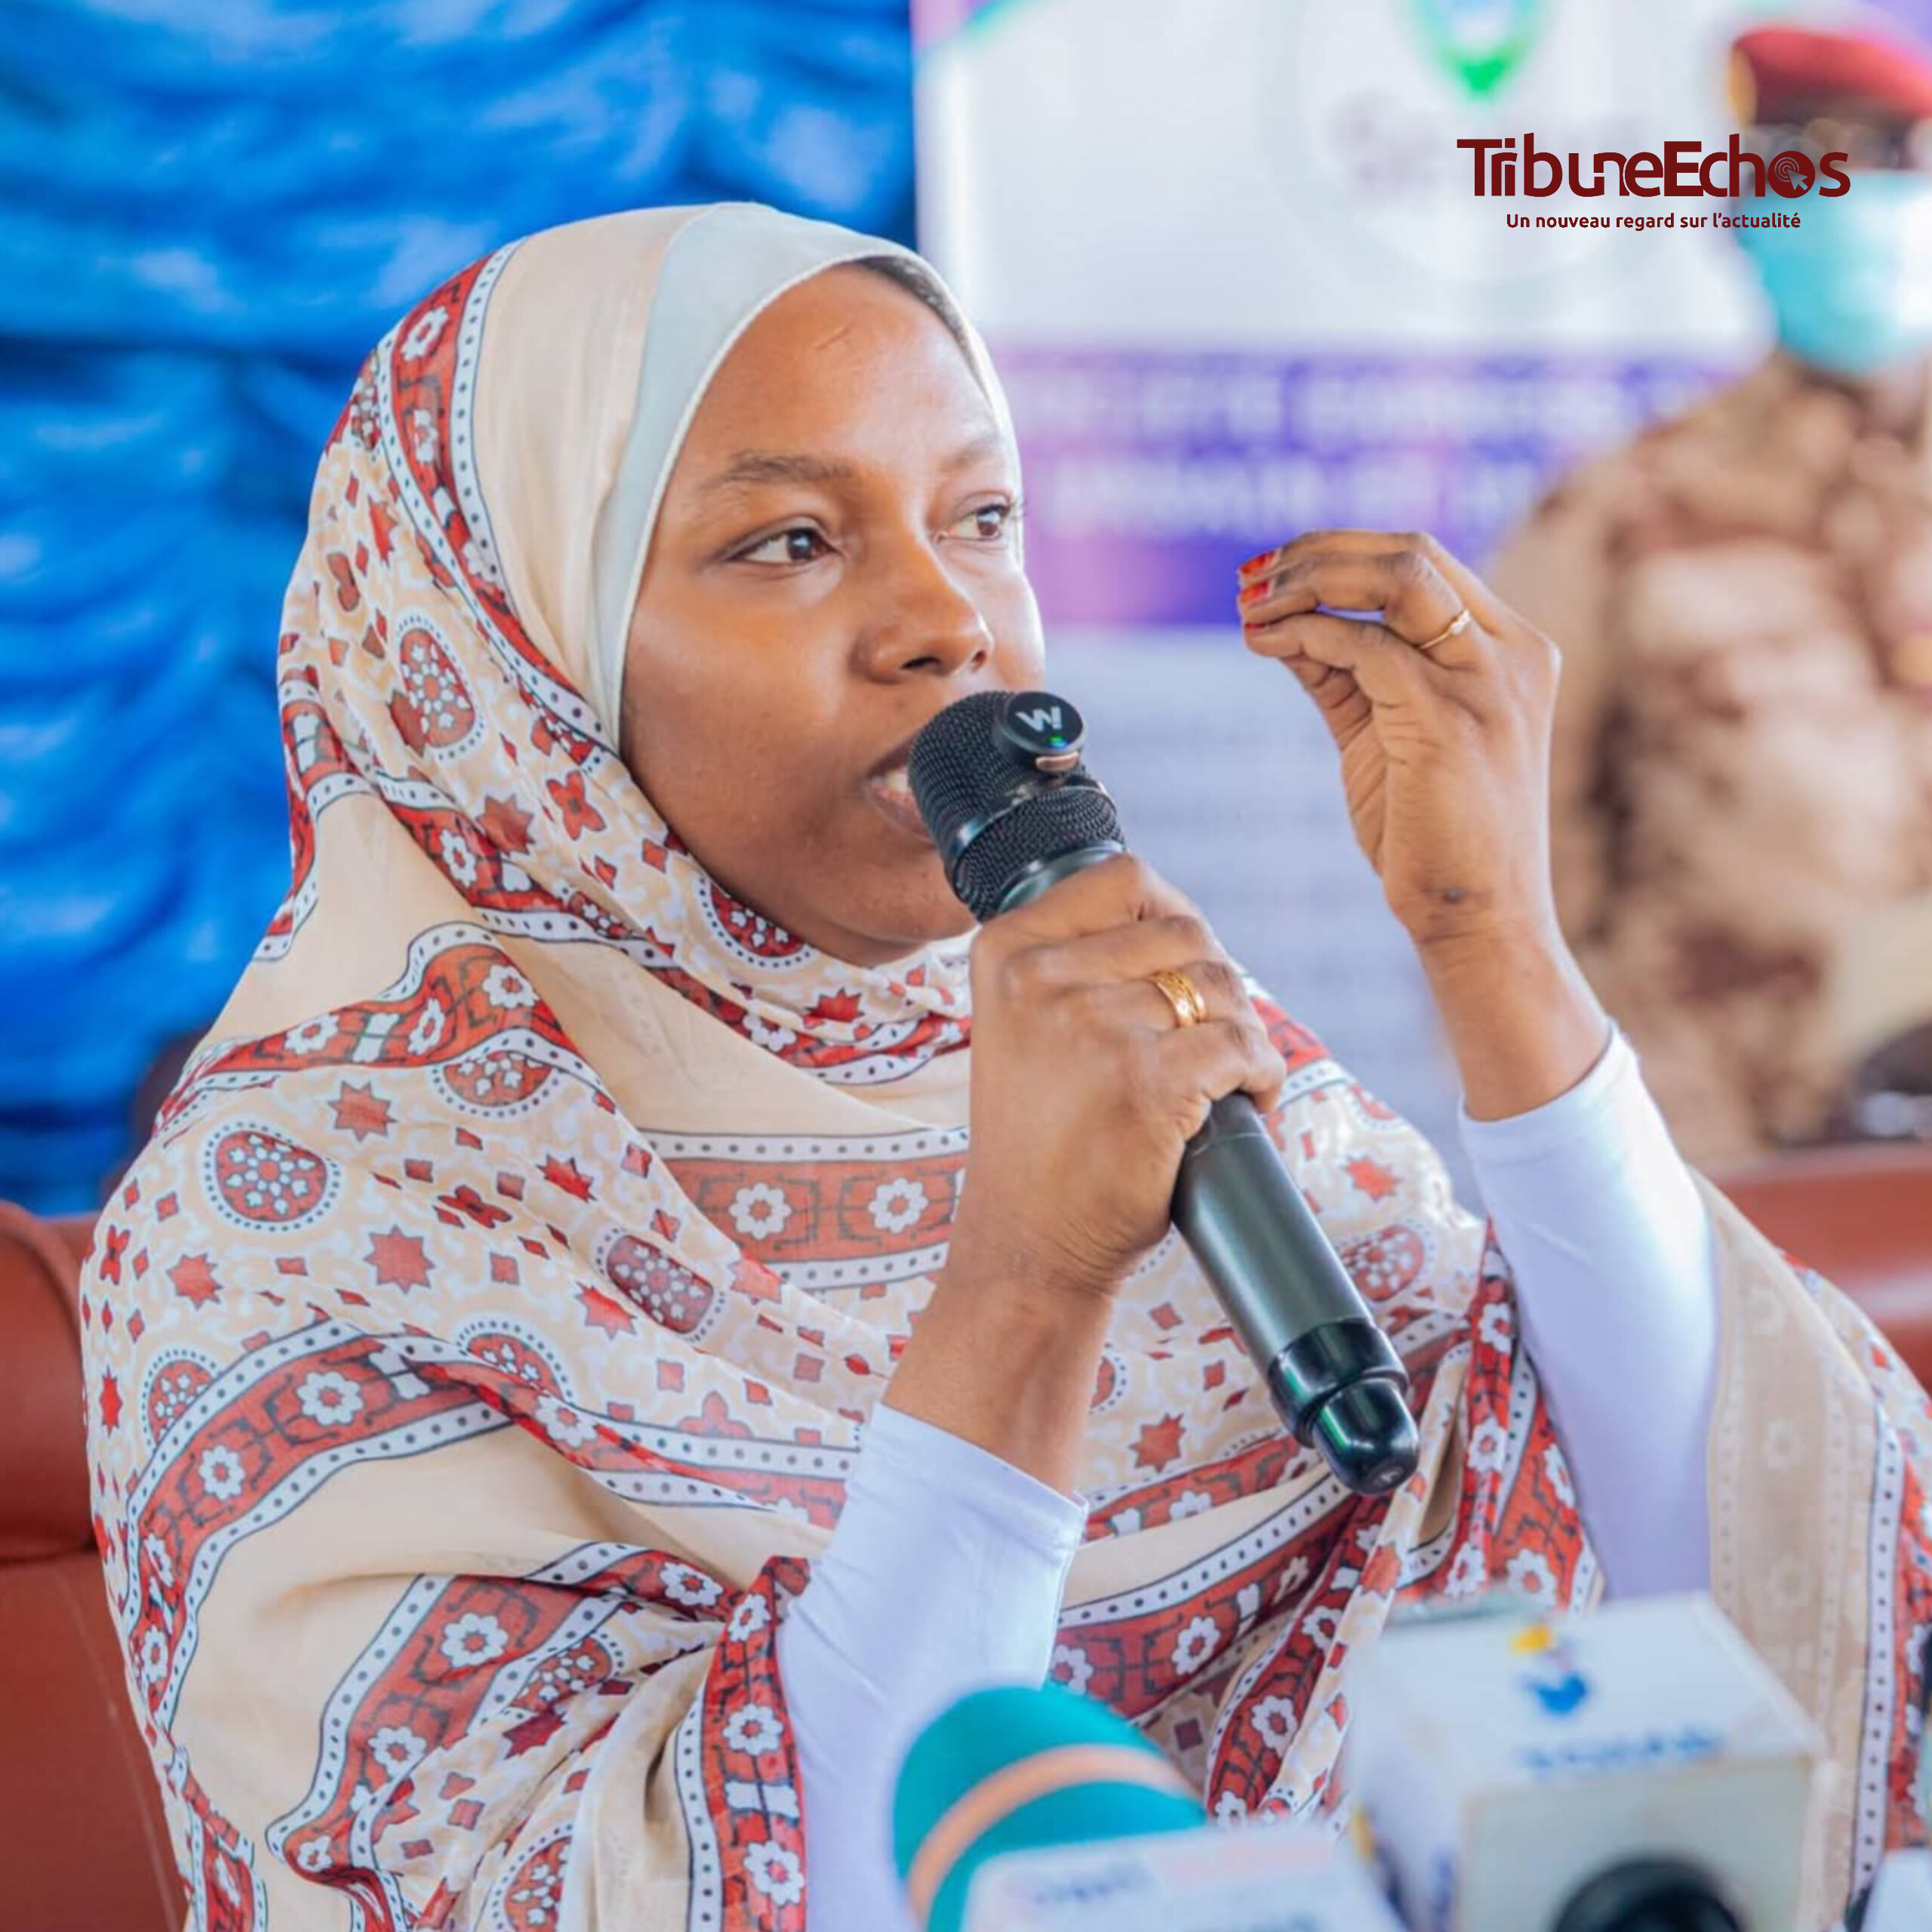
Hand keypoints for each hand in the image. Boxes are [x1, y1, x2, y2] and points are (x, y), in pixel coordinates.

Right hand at [949, 854, 1287, 1305]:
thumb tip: (1178, 920)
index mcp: (1007, 951)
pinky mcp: (1145, 1082)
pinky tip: (1248, 1101)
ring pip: (1218, 988)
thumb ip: (1072, 964)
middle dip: (1217, 984)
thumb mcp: (1022, 1025)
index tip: (1187, 964)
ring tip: (1230, 1075)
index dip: (1175, 914)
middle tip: (1215, 1037)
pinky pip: (1239, 1047)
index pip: (1124, 879)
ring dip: (1243, 1031)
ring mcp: (1092, 1027)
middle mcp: (1040, 978)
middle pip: (1184, 933)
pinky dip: (1261, 1075)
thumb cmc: (1038, 1137)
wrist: (1026, 1241)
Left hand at [1237, 529, 1561, 953]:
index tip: (1272, 569)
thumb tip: (1284, 627)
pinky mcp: (1450, 721)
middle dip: (1319, 552)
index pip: (1424, 561)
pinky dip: (1308, 635)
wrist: (1478, 919)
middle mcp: (1511, 653)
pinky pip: (1368, 648)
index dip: (1340, 550)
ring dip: (1309, 582)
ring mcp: (1488, 683)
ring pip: (1398, 580)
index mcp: (1509, 648)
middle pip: (1412, 553)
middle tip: (1252, 578)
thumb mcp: (1386, 735)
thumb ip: (1347, 676)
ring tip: (1251, 605)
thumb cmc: (1432, 835)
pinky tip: (1265, 644)